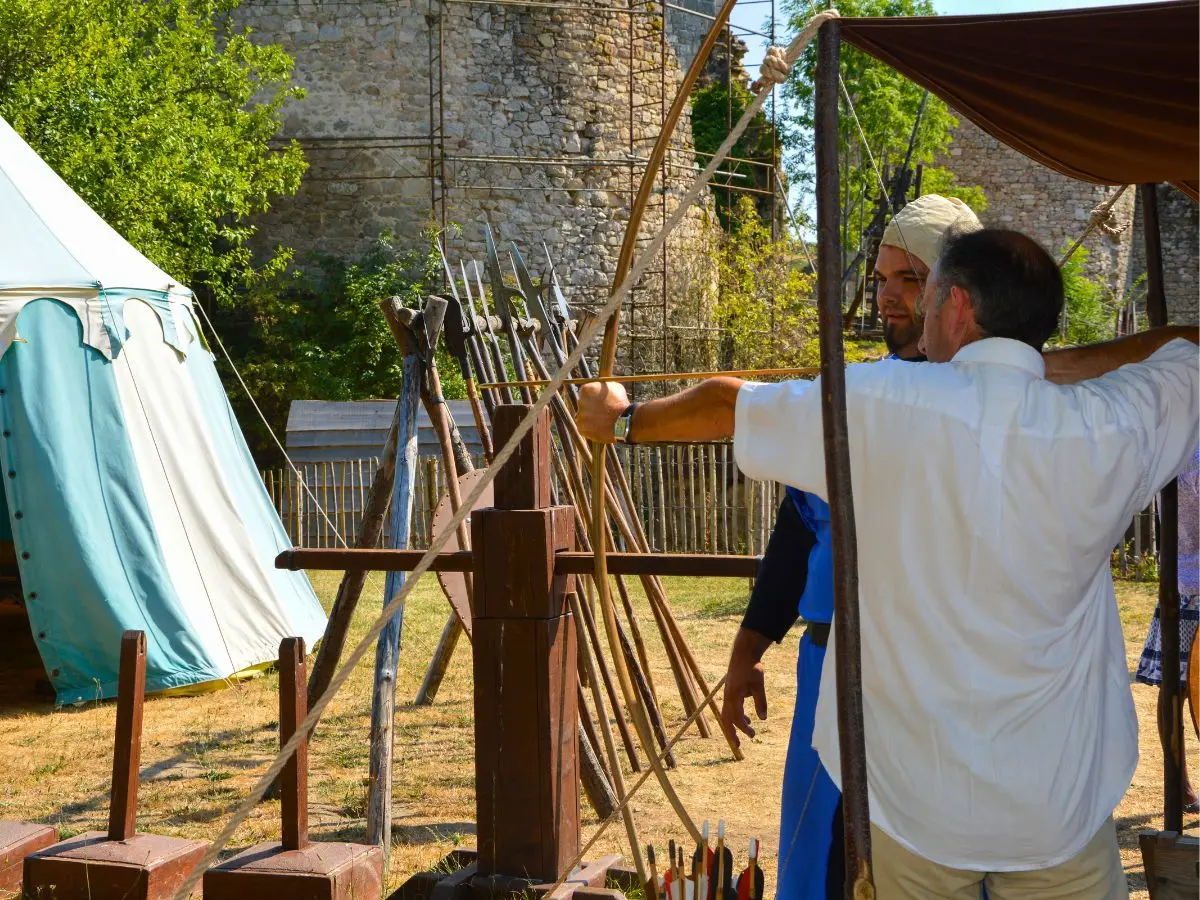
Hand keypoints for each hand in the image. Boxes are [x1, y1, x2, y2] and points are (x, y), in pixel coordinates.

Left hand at [576, 380, 630, 442]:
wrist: (623, 421)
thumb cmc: (620, 403)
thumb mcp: (614, 386)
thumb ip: (603, 385)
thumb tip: (601, 383)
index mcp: (585, 389)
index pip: (585, 392)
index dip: (593, 397)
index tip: (600, 402)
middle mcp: (580, 402)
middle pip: (583, 404)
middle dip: (590, 407)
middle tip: (601, 411)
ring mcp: (580, 416)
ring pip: (583, 416)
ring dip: (590, 418)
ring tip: (602, 421)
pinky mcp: (581, 428)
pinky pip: (584, 427)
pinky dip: (590, 428)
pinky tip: (600, 427)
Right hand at [721, 629, 770, 746]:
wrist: (743, 653)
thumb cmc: (751, 668)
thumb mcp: (758, 685)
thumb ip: (761, 702)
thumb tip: (763, 719)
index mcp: (733, 696)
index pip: (736, 718)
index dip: (743, 728)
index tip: (752, 735)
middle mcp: (728, 697)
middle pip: (726, 719)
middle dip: (731, 733)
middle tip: (738, 746)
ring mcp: (728, 694)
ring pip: (727, 714)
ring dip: (735, 725)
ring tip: (748, 731)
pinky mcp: (731, 691)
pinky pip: (731, 707)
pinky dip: (738, 715)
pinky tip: (748, 718)